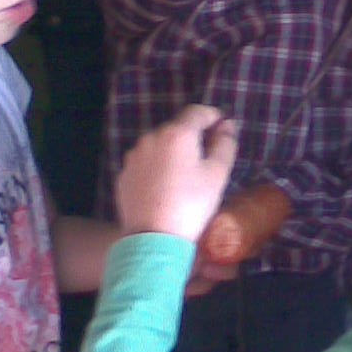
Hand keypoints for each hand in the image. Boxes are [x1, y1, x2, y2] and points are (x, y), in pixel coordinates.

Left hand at [117, 106, 238, 242]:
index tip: (222, 125)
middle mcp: (151, 138)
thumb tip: (227, 125)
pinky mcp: (124, 174)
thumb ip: (225, 144)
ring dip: (172, 152)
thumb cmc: (191, 204)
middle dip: (192, 136)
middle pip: (176, 128)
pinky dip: (156, 167)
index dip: (212, 115)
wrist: (154, 239)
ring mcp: (134, 156)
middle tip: (206, 156)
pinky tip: (165, 187)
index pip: (197, 112)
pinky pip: (145, 163)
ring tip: (184, 174)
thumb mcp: (217, 174)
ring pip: (159, 146)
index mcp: (177, 134)